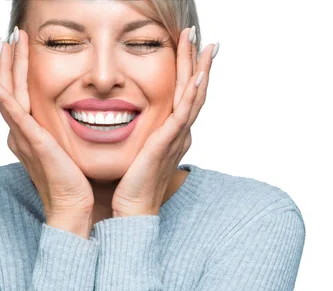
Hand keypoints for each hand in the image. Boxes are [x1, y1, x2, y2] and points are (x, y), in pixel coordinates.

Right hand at [0, 27, 94, 237]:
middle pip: (9, 89)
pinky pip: (16, 117)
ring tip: (7, 43)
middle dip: (8, 61)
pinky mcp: (35, 144)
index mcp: (28, 134)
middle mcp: (21, 134)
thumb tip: (66, 120)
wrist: (72, 207)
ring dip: (7, 68)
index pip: (17, 94)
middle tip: (8, 35)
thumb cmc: (73, 183)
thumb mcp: (63, 150)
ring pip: (10, 96)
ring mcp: (25, 138)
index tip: (18, 46)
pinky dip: (5, 99)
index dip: (15, 69)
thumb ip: (58, 133)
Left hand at [111, 27, 218, 216]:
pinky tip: (197, 75)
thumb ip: (139, 135)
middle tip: (203, 37)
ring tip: (205, 46)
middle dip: (198, 62)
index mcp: (172, 133)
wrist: (132, 210)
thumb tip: (127, 122)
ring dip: (199, 69)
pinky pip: (183, 113)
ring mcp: (176, 137)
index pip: (184, 95)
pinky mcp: (167, 143)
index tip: (190, 48)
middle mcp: (179, 133)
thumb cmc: (130, 185)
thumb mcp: (136, 151)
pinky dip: (192, 93)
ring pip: (193, 97)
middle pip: (194, 91)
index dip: (189, 71)